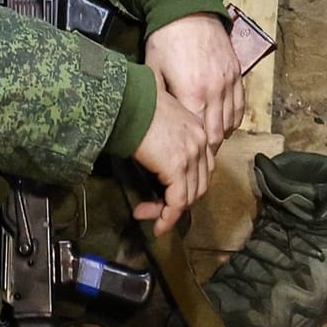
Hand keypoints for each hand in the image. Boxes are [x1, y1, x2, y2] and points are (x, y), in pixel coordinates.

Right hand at [130, 66, 212, 234]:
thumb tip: (152, 150)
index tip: (163, 193)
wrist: (125, 101)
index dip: (185, 184)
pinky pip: (178, 202)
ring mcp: (192, 156)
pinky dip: (168, 217)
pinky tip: (157, 225)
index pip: (201, 166)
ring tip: (147, 215)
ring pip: (189, 196)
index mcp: (197, 128)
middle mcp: (200, 142)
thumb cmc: (132, 104)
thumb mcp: (157, 117)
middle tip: (153, 209)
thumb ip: (164, 134)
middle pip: (199, 183)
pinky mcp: (178, 168)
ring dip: (169, 211)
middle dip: (177, 201)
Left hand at [143, 13, 245, 150]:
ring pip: (232, 121)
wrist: (189, 11)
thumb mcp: (153, 71)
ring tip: (211, 145)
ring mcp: (230, 83)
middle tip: (201, 159)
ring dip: (223, 135)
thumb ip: (160, 100)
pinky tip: (225, 124)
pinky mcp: (237, 74)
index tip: (190, 161)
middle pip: (219, 133)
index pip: (201, 135)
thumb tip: (157, 123)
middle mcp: (216, 92)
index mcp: (193, 94)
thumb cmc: (166, 40)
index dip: (198, 151)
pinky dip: (234, 118)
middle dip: (211, 149)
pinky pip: (241, 105)